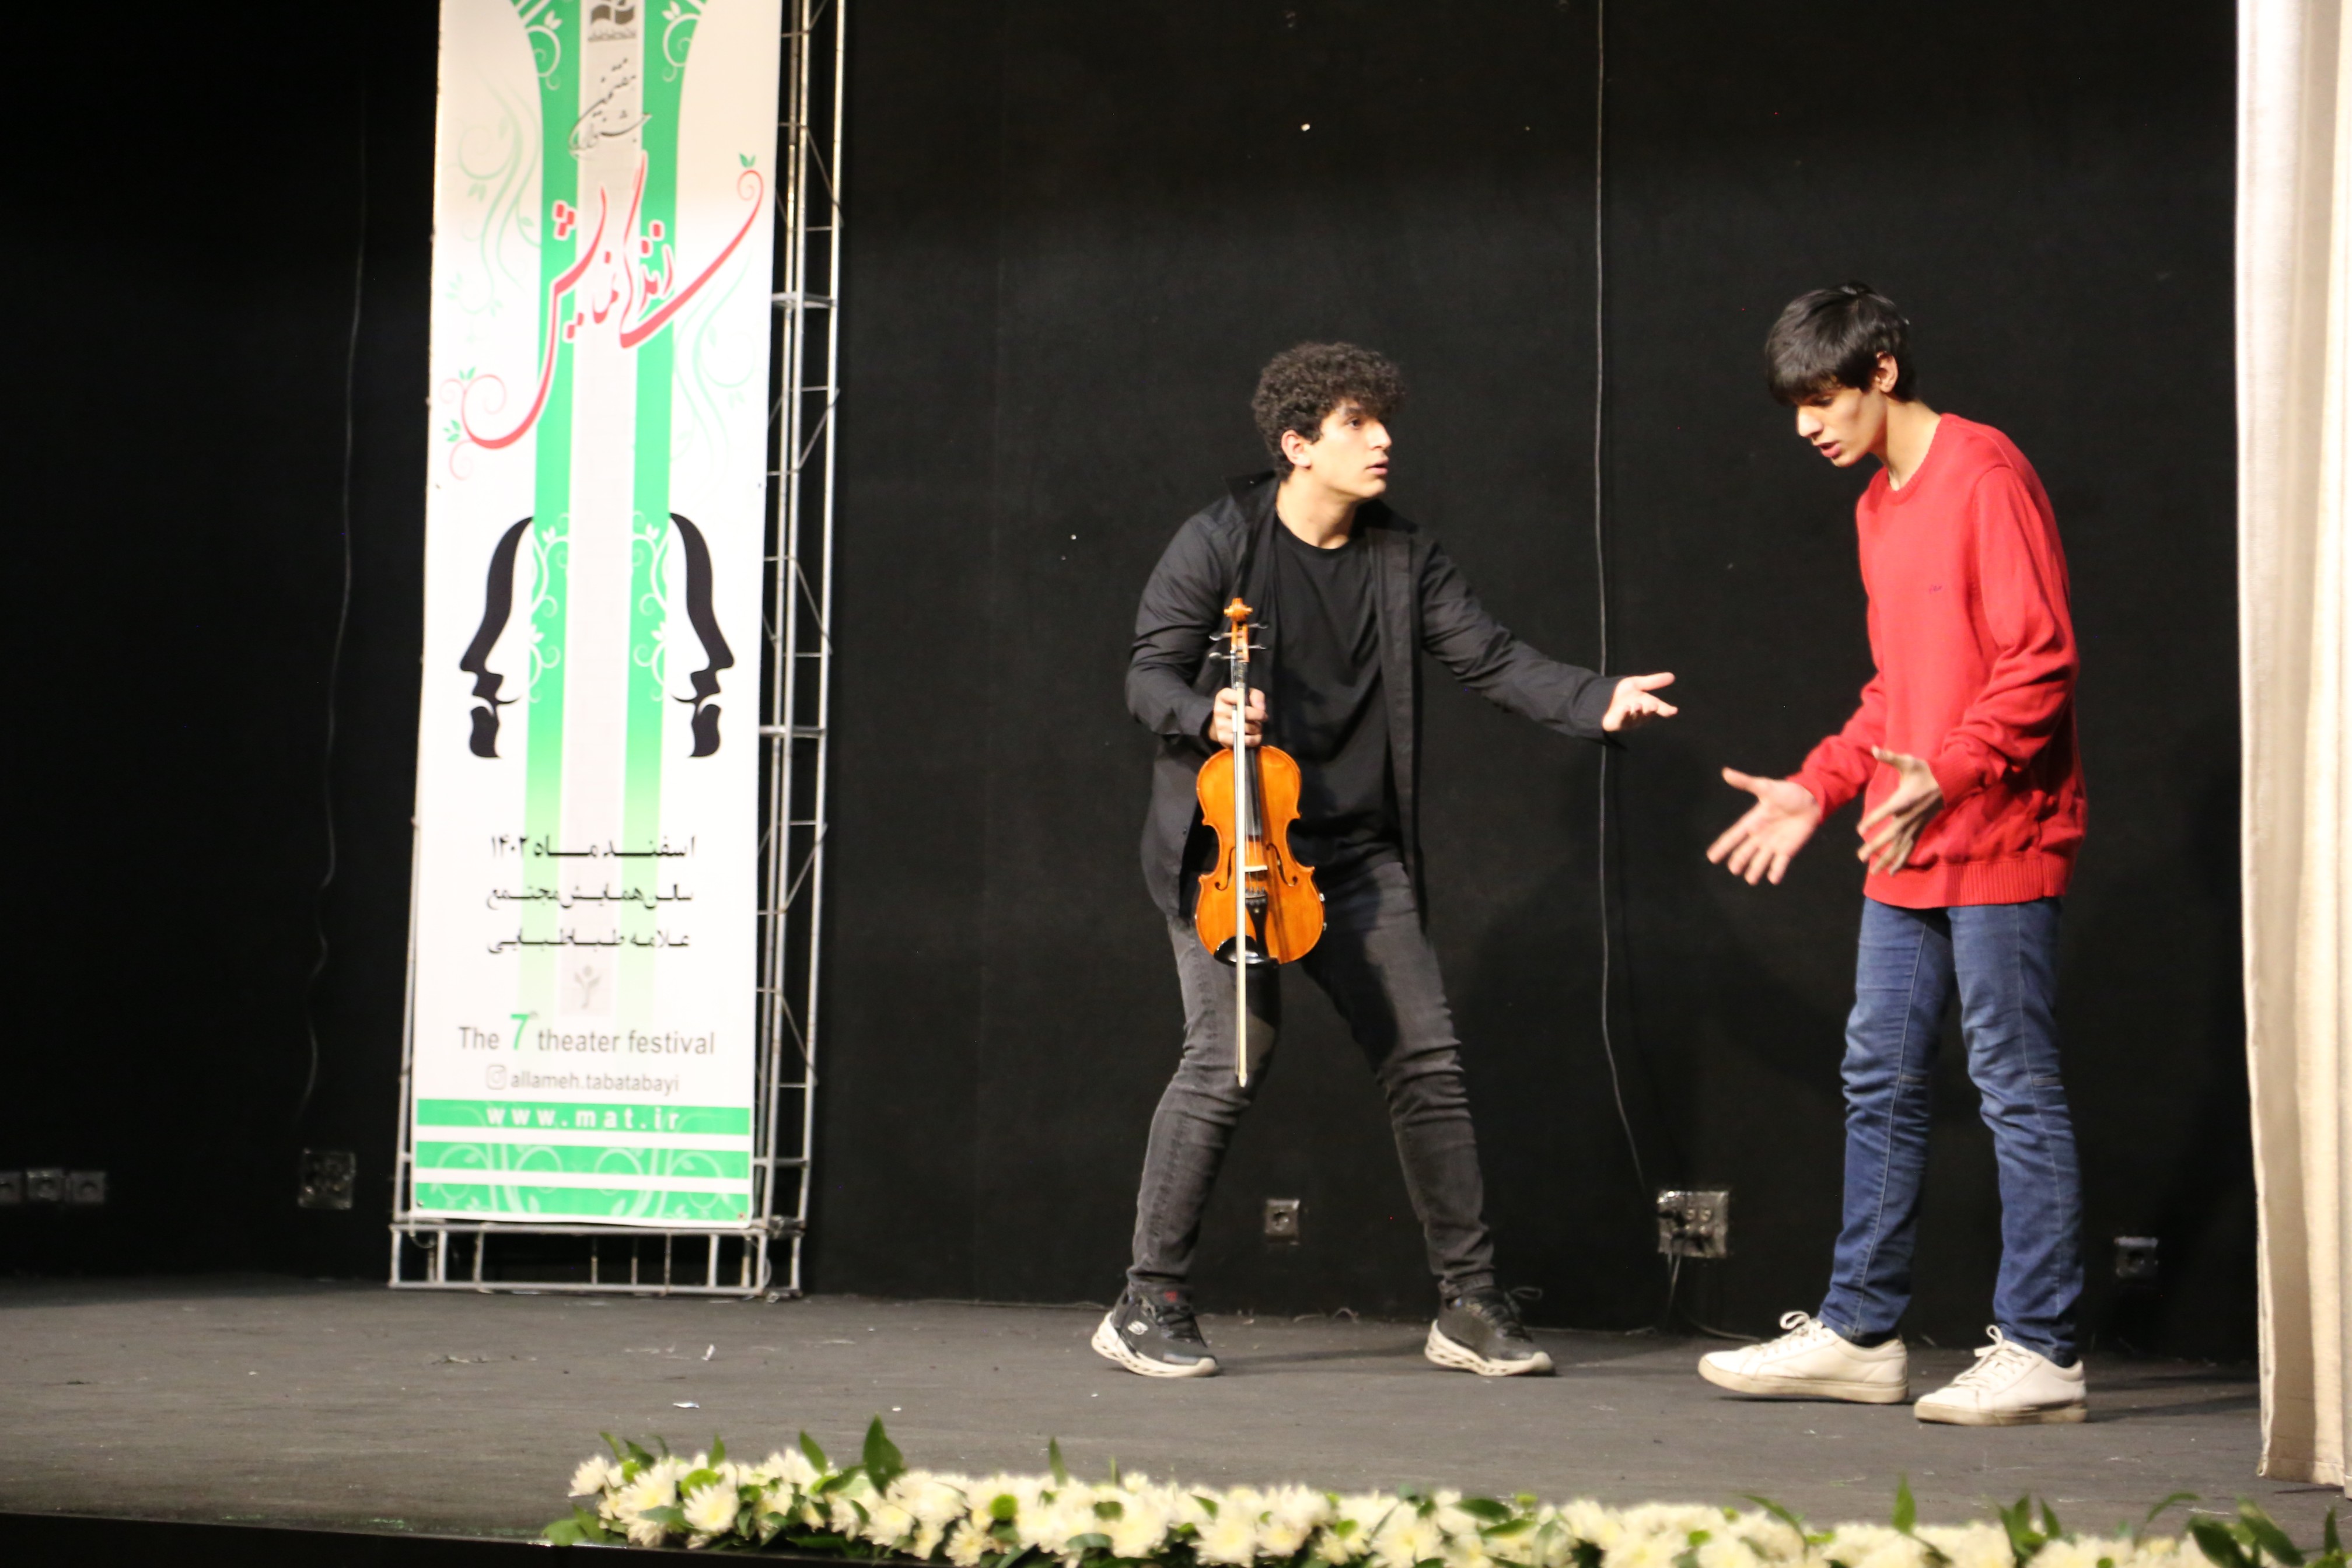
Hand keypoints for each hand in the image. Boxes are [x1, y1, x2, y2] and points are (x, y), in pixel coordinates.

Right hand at [1208, 687, 1265, 746]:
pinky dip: (1254, 739)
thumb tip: (1260, 708)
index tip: (1259, 707)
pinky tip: (1255, 736)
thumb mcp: (1248, 696)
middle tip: (1263, 718)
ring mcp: (1220, 725)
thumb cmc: (1239, 708)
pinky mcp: (1223, 738)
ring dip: (1257, 728)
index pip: (1237, 695)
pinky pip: (1244, 740)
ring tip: (1257, 727)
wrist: (1224, 725)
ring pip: (1246, 727)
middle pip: (1244, 713)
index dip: (1251, 702)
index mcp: (1223, 696)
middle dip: (1258, 716)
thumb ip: (1256, 696)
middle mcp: (1219, 710)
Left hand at [1602, 672, 1678, 732]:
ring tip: (1637, 705)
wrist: (1604, 697)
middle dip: (1650, 711)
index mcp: (1647, 705)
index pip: (1660, 708)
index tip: (1674, 711)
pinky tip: (1625, 708)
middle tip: (1654, 706)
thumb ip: (1653, 682)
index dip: (1667, 710)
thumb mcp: (1638, 684)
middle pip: (1648, 714)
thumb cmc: (1623, 693)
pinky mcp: (1619, 723)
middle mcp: (1641, 714)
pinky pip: (1622, 720)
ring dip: (1637, 712)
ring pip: (1636, 718)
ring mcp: (1630, 720)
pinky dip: (1624, 715)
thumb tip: (1673, 676)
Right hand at [1706, 768, 1821, 885]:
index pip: (1734, 836)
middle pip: (1745, 851)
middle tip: (1733, 870)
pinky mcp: (1788, 849)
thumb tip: (1725, 772)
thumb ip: (1746, 783)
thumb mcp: (1765, 787)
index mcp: (1753, 822)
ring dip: (1755, 870)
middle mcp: (1760, 835)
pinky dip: (1776, 872)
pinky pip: (1780, 864)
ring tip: (1751, 880)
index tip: (1711, 857)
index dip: (1723, 847)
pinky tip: (1773, 879)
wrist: (1811, 799)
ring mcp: (1774, 844)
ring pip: (1760, 860)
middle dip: (1739, 861)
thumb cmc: (1787, 792)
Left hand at [1856, 747, 1943, 874]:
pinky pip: (1909, 848)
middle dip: (1875, 847)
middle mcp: (1908, 817)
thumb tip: (1873, 748)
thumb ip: (1889, 757)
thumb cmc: (1924, 771)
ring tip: (1873, 872)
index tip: (1860, 830)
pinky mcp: (1919, 830)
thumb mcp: (1908, 761)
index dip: (1872, 821)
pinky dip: (1901, 861)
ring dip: (1886, 859)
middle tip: (1860, 857)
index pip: (1885, 812)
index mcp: (1903, 800)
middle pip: (1890, 835)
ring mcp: (1915, 826)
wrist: (1948, 782)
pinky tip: (1892, 872)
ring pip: (1899, 846)